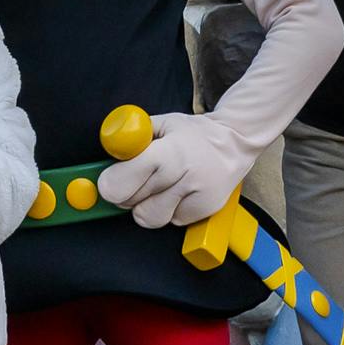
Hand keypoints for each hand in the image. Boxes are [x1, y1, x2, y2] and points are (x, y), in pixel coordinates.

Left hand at [99, 112, 237, 228]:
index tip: (107, 181)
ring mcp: (196, 197)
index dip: (109, 183)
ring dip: (146, 206)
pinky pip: (171, 221)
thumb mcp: (162, 123)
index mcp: (168, 152)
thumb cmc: (193, 134)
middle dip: (125, 194)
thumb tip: (110, 151)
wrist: (236, 143)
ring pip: (150, 217)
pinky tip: (179, 192)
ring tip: (159, 188)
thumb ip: (134, 137)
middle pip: (132, 202)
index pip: (125, 179)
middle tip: (135, 180)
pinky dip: (169, 210)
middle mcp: (183, 176)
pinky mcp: (205, 211)